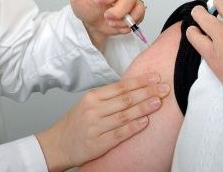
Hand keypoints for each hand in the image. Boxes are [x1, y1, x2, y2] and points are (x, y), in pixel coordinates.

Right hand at [35, 73, 170, 171]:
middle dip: (147, 92)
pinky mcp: (98, 143)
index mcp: (92, 97)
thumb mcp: (88, 104)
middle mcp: (93, 110)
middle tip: (164, 88)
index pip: (120, 86)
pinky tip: (145, 122)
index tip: (155, 77)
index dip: (140, 81)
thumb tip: (136, 88)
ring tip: (159, 102)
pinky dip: (133, 127)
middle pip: (125, 99)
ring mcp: (95, 127)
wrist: (57, 145)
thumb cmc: (76, 123)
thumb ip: (109, 97)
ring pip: (124, 115)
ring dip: (144, 107)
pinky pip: (119, 134)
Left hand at [69, 0, 145, 48]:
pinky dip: (127, 25)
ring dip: (122, 19)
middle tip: (106, 15)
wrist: (90, 24)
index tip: (98, 1)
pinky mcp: (134, 14)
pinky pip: (139, 17)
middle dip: (118, 10)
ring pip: (137, 7)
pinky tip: (116, 25)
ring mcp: (130, 3)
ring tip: (109, 21)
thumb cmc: (85, 7)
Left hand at [185, 0, 222, 102]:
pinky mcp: (212, 55)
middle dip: (219, 2)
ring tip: (197, 12)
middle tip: (217, 4)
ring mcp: (221, 39)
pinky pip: (196, 40)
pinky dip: (192, 33)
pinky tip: (191, 31)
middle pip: (222, 4)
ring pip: (204, 18)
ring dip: (200, 13)